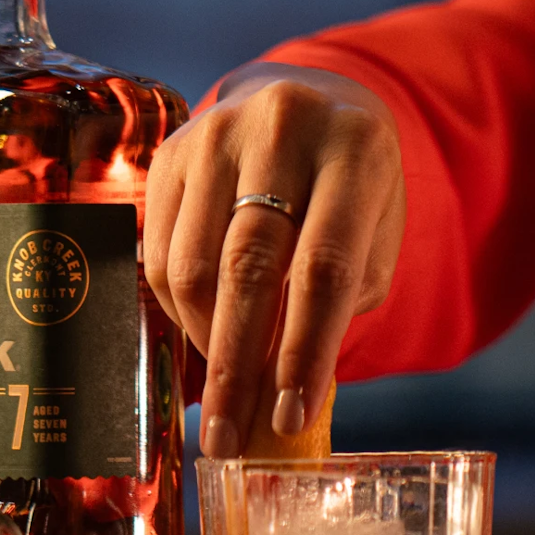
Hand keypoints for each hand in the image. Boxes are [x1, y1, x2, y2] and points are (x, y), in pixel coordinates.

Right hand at [144, 63, 404, 456]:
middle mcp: (282, 129)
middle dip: (238, 365)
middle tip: (229, 438)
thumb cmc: (349, 188)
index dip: (304, 351)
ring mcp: (216, 133)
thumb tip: (283, 400)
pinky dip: (179, 311)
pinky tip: (205, 332)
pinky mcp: (169, 151)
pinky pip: (159, 253)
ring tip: (225, 386)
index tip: (291, 418)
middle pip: (248, 268)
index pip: (323, 268)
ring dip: (206, 343)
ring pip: (191, 266)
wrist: (307, 96)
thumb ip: (339, 302)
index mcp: (355, 150)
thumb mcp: (375, 233)